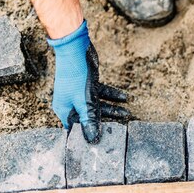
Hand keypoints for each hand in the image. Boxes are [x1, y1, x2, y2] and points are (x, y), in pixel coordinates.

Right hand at [48, 20, 129, 143]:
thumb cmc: (76, 76)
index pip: (75, 129)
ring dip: (113, 108)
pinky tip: (125, 98)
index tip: (100, 143)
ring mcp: (80, 93)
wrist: (76, 49)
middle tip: (121, 129)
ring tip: (128, 113)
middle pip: (90, 117)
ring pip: (98, 105)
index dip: (87, 136)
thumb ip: (90, 120)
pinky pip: (101, 94)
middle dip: (106, 122)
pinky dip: (112, 96)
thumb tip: (92, 139)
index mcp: (65, 110)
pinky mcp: (88, 84)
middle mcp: (71, 103)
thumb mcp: (84, 102)